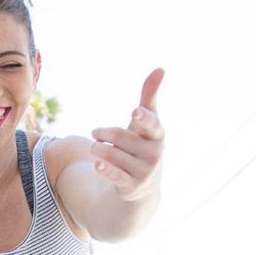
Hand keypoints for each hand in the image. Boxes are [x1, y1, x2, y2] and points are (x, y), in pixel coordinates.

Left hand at [89, 68, 164, 201]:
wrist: (144, 185)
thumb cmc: (142, 144)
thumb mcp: (146, 123)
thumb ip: (149, 97)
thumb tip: (160, 68)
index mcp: (158, 135)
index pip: (152, 124)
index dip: (143, 118)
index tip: (135, 112)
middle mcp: (155, 153)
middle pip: (121, 137)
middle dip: (104, 133)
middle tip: (95, 133)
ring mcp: (145, 171)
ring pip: (112, 154)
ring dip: (98, 149)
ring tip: (96, 149)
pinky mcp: (132, 186)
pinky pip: (115, 174)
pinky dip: (105, 168)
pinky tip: (97, 163)